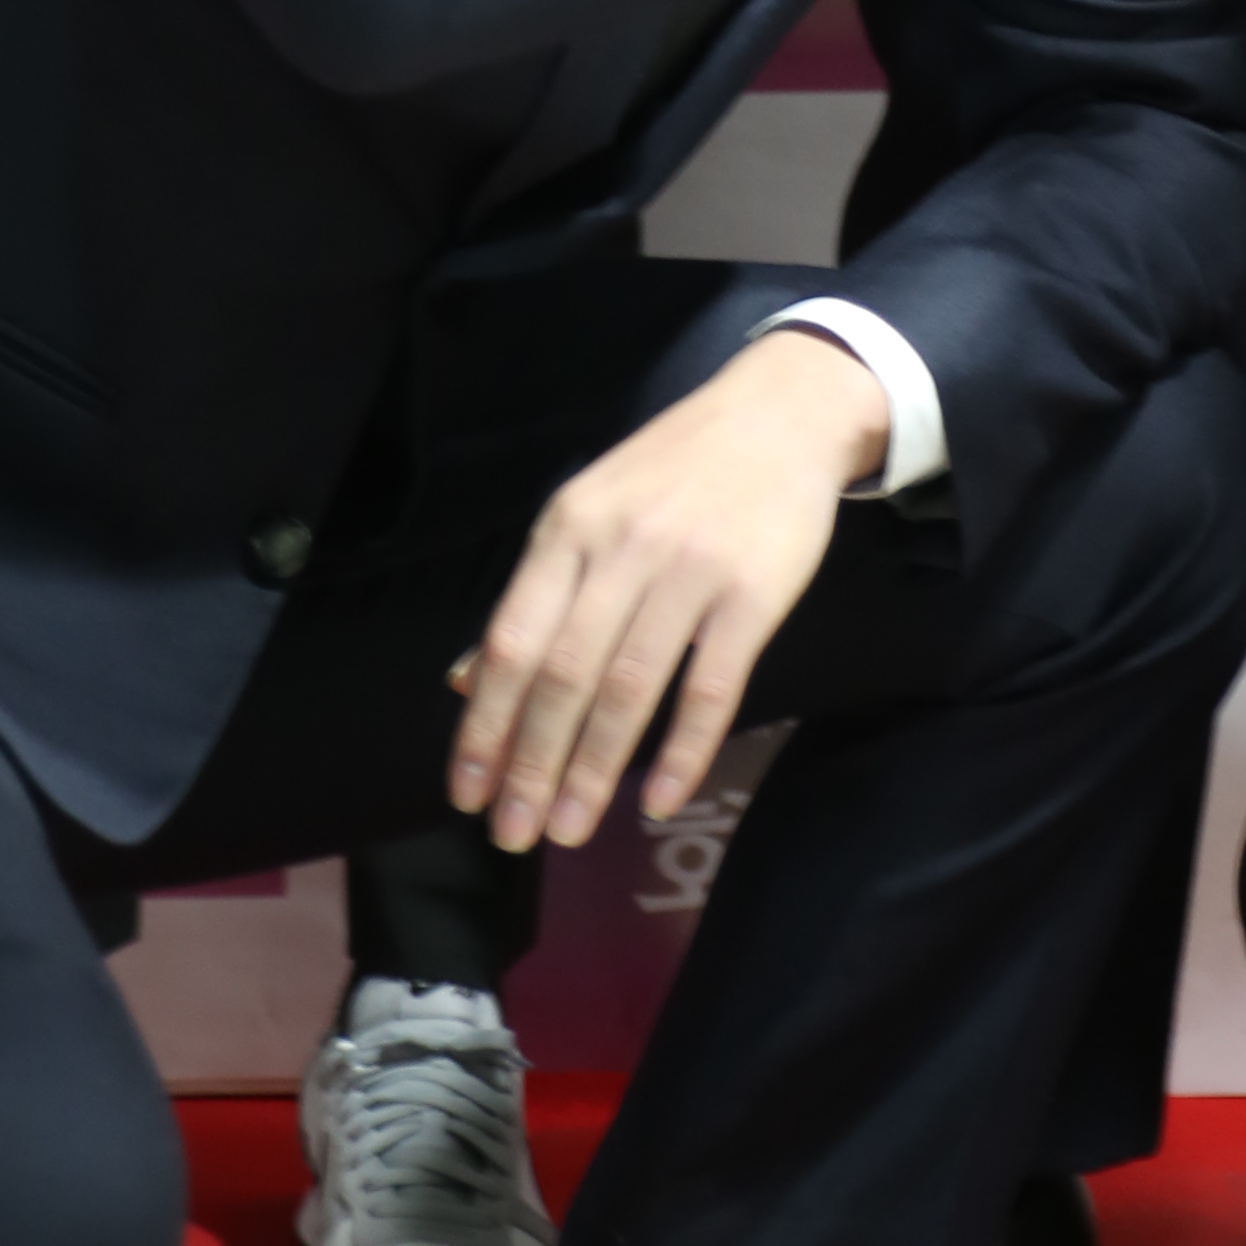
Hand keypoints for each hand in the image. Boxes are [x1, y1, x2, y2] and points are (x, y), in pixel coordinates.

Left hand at [449, 321, 884, 854]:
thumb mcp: (588, 510)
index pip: (512, 641)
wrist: (783, 410)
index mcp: (569, 526)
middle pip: (563, 674)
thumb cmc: (673, 471)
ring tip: (569, 830)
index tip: (465, 794)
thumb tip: (462, 681)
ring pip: (629, 688)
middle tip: (513, 835)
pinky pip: (711, 687)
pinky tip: (660, 801)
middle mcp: (623, 546)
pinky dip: (683, 751)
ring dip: (593, 770)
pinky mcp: (755, 592)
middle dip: (531, 764)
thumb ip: (535, 595)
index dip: (484, 725)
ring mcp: (691, 568)